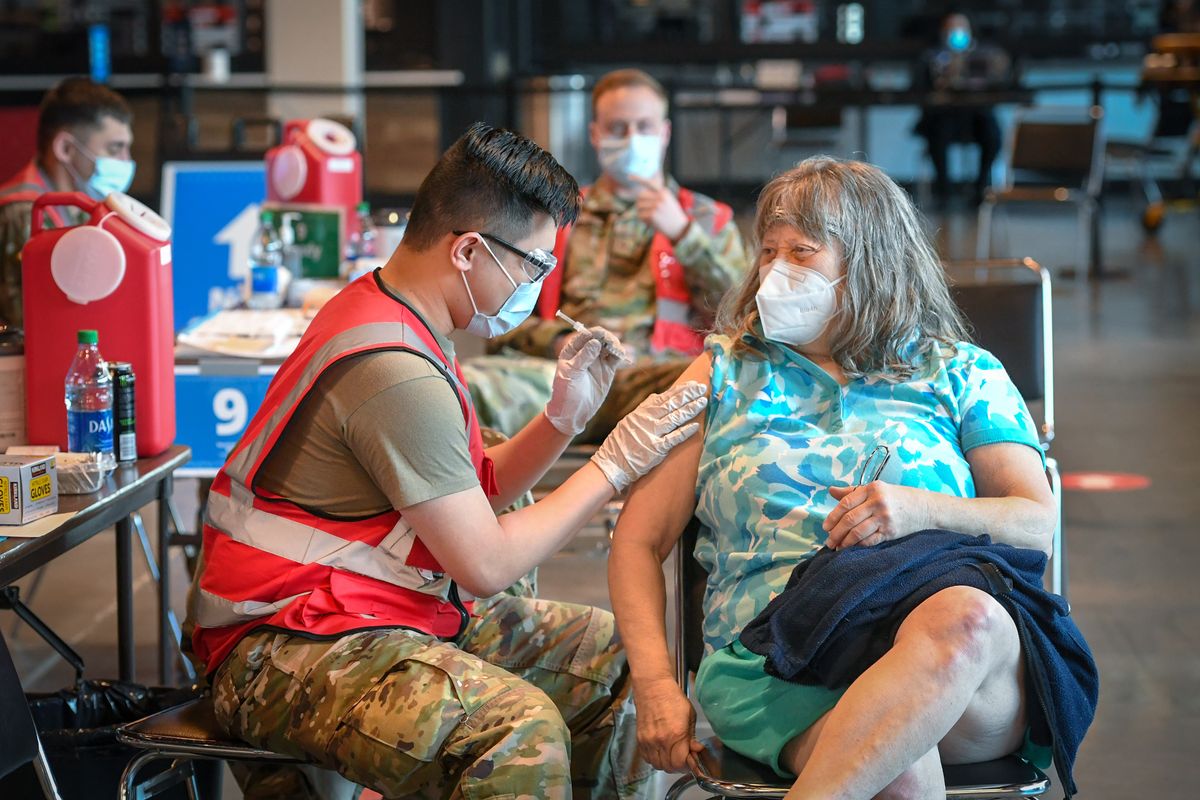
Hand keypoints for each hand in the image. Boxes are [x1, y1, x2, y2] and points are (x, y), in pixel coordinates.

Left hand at [544, 327, 628, 435]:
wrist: (572, 412)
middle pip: (600, 338)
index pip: (585, 335)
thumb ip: (584, 357)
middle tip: (612, 345)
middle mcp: (586, 352)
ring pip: (609, 346)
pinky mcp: (607, 370)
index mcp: (572, 350)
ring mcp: (597, 360)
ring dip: (615, 345)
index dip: (595, 333)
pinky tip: (621, 355)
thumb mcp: (571, 373)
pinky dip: (620, 354)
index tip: (603, 337)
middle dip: (608, 338)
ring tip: (617, 351)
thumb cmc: (566, 392)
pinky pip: (615, 357)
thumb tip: (596, 342)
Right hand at [591, 381, 707, 491]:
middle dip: (689, 395)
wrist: (612, 464)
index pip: (665, 397)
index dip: (680, 390)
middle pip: (672, 404)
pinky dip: (685, 432)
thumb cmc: (621, 443)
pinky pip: (674, 438)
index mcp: (642, 412)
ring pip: (675, 418)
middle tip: (702, 388)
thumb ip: (644, 409)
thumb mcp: (629, 421)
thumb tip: (657, 396)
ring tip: (703, 402)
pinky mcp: (656, 449)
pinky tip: (696, 426)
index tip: (693, 384)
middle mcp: (647, 420)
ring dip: (690, 409)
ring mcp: (652, 434)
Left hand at [631, 176, 689, 241]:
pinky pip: (640, 215)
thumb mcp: (668, 201)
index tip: (629, 176)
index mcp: (664, 192)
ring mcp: (656, 205)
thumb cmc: (672, 215)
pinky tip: (651, 222)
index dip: (638, 179)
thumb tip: (640, 196)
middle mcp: (660, 197)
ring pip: (639, 206)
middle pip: (640, 196)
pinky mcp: (652, 214)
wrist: (680, 228)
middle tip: (645, 210)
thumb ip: (657, 196)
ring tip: (651, 218)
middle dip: (640, 203)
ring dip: (641, 213)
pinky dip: (643, 220)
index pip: (649, 183)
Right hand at [632, 678, 704, 771]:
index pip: (681, 763)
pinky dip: (655, 759)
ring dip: (667, 764)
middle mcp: (660, 740)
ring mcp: (648, 741)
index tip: (692, 759)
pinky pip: (648, 758)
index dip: (689, 764)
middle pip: (669, 767)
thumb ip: (692, 736)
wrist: (652, 687)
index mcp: (676, 734)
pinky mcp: (640, 739)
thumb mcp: (690, 715)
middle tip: (684, 757)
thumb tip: (696, 750)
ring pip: (658, 765)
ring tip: (673, 755)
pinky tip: (661, 751)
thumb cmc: (672, 698)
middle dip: (679, 765)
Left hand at [823, 482, 931, 548]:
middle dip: (836, 532)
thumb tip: (831, 491)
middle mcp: (878, 502)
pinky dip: (858, 546)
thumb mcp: (876, 489)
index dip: (832, 517)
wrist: (925, 507)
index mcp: (872, 489)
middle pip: (850, 519)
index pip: (846, 503)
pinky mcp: (891, 531)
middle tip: (828, 541)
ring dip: (845, 542)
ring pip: (858, 532)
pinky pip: (870, 541)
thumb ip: (852, 491)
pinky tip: (851, 549)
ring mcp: (885, 517)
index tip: (825, 527)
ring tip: (837, 547)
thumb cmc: (896, 497)